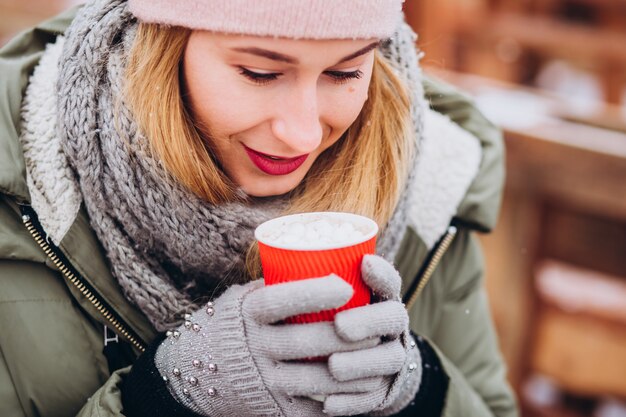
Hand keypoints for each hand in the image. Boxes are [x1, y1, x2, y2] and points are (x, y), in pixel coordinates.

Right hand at [154, 275, 382, 416]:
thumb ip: (280, 285)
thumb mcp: (247, 298)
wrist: (198, 370)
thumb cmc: (236, 323)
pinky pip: (310, 409)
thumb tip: (328, 259)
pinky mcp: (272, 408)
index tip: (346, 284)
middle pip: (304, 341)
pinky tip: (361, 389)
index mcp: (247, 315)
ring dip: (351, 371)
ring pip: (313, 378)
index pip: (279, 301)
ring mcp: (263, 380)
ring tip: (379, 358)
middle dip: (346, 335)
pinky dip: (339, 402)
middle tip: (376, 325)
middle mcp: (253, 348)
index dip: (313, 293)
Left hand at [323, 255, 421, 415]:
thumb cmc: (326, 318)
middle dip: (369, 320)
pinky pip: (374, 397)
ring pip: (389, 359)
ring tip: (333, 367)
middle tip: (340, 326)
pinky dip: (351, 401)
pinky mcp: (383, 389)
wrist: (354, 363)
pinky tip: (328, 403)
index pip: (389, 281)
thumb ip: (314, 283)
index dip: (381, 272)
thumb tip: (277, 256)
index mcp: (379, 298)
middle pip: (394, 318)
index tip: (364, 263)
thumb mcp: (326, 299)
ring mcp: (391, 356)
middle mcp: (392, 325)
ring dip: (361, 364)